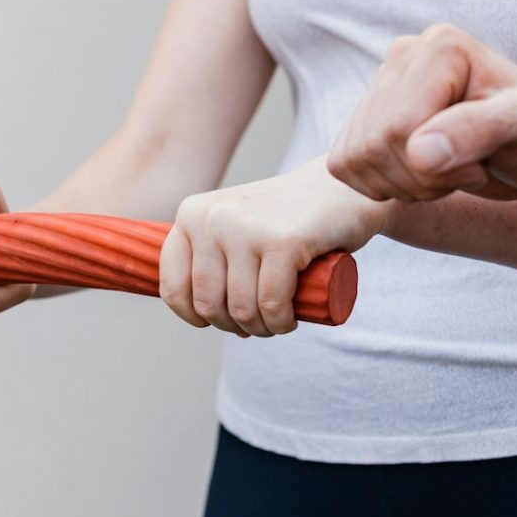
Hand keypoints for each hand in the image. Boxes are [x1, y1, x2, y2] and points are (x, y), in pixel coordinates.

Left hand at [159, 157, 389, 336]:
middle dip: (234, 326)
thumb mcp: (233, 223)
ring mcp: (247, 228)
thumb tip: (187, 305)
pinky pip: (272, 304)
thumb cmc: (286, 217)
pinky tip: (291, 320)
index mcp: (192, 214)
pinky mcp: (282, 241)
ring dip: (262, 329)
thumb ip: (205, 247)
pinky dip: (281, 322)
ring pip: (242, 308)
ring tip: (278, 323)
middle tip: (260, 324)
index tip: (218, 321)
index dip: (194, 316)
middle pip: (210, 303)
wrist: (342, 188)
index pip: (174, 286)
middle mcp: (212, 218)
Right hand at [327, 24, 516, 201]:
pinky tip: (425, 171)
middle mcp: (402, 56)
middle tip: (467, 169)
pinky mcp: (367, 116)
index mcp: (439, 48)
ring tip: (449, 169)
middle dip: (420, 179)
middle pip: (372, 146)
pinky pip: (344, 166)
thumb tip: (420, 152)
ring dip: (405, 185)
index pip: (397, 128)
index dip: (433, 167)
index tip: (480, 162)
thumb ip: (478, 132)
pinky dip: (384, 185)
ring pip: (354, 160)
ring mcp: (381, 85)